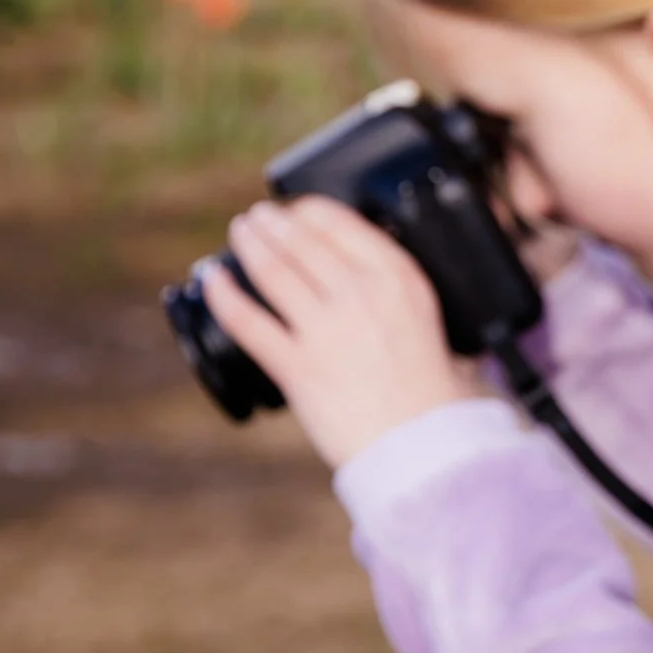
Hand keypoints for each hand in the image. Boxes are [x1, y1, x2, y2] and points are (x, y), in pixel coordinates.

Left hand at [200, 197, 483, 468]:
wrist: (424, 443)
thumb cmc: (439, 393)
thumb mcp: (441, 322)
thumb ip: (413, 305)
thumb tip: (399, 295)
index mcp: (400, 279)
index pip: (342, 224)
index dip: (310, 210)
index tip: (298, 209)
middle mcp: (360, 294)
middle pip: (301, 242)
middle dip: (274, 223)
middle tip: (260, 217)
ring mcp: (325, 329)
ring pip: (273, 270)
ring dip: (251, 244)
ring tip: (241, 232)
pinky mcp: (296, 365)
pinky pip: (247, 320)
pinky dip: (223, 294)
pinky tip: (211, 278)